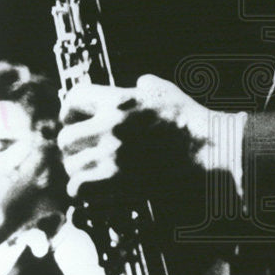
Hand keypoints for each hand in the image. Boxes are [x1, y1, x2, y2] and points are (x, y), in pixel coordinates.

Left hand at [58, 74, 229, 200]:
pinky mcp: (117, 180)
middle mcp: (110, 126)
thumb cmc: (190, 122)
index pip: (74, 98)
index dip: (70, 110)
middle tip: (83, 152)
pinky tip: (95, 190)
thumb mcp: (167, 92)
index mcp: (119, 101)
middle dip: (73, 146)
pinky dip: (84, 192)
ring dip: (79, 170)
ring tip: (90, 172)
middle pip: (66, 137)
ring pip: (71, 165)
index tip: (74, 119)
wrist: (207, 151)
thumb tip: (139, 83)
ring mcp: (112, 155)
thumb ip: (146, 85)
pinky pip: (79, 188)